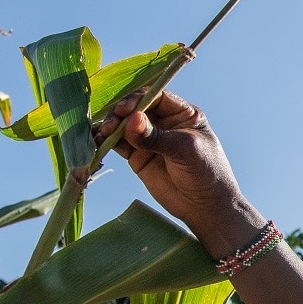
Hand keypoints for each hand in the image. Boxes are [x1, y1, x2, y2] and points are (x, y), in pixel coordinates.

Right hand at [98, 89, 263, 255]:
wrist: (205, 206)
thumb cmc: (205, 172)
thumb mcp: (184, 150)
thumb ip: (157, 137)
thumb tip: (132, 120)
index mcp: (182, 113)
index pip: (155, 97)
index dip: (137, 100)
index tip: (124, 110)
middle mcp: (164, 121)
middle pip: (135, 109)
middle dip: (120, 114)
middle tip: (110, 126)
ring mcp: (149, 138)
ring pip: (124, 125)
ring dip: (110, 127)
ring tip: (101, 135)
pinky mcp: (138, 156)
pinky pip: (118, 144)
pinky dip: (106, 142)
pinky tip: (96, 142)